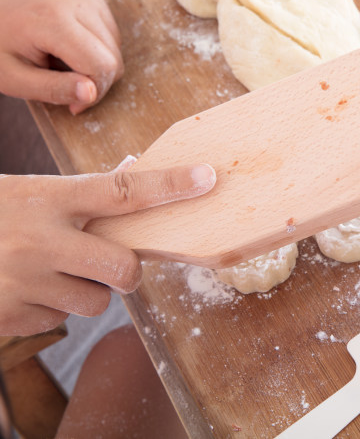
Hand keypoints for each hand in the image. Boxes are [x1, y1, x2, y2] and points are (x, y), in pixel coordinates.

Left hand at [0, 0, 122, 113]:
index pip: (101, 65)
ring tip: (63, 61)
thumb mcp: (15, 80)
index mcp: (52, 19)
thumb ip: (53, 89)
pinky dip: (98, 48)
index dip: (93, 91)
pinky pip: (112, 34)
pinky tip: (71, 46)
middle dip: (95, 79)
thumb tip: (91, 93)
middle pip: (113, 57)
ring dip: (96, 63)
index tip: (72, 103)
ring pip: (116, 47)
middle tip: (64, 83)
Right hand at [0, 162, 215, 335]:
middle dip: (124, 271)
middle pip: (124, 268)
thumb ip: (80, 192)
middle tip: (106, 262)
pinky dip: (48, 308)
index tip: (208, 178)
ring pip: (95, 302)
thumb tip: (135, 170)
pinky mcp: (9, 314)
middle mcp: (39, 239)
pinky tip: (21, 288)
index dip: (170, 185)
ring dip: (83, 292)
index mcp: (48, 198)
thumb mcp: (28, 191)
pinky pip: (58, 320)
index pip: (122, 191)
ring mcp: (23, 281)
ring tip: (49, 272)